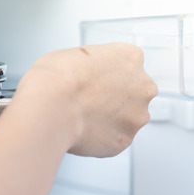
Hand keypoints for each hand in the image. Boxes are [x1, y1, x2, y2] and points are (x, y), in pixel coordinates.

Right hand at [12, 42, 156, 156]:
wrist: (52, 106)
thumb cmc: (58, 78)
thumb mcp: (75, 54)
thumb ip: (92, 66)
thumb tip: (85, 76)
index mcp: (131, 58)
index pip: (128, 65)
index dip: (108, 75)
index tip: (95, 80)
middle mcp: (142, 87)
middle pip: (133, 94)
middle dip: (114, 98)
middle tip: (88, 100)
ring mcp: (136, 116)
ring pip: (126, 119)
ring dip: (109, 119)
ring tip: (82, 117)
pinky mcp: (124, 140)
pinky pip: (114, 140)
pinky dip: (100, 137)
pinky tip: (82, 130)